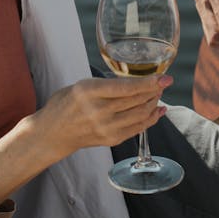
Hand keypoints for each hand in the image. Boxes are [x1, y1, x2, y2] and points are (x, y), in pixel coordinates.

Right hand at [37, 75, 170, 155]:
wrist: (53, 133)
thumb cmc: (66, 104)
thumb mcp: (82, 85)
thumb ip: (106, 84)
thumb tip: (136, 80)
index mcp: (89, 91)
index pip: (126, 87)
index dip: (149, 82)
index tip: (165, 77)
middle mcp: (99, 111)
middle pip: (137, 100)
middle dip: (155, 90)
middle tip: (163, 83)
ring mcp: (106, 128)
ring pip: (141, 114)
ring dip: (154, 103)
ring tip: (158, 94)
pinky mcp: (111, 139)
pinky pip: (138, 128)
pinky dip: (151, 119)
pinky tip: (157, 110)